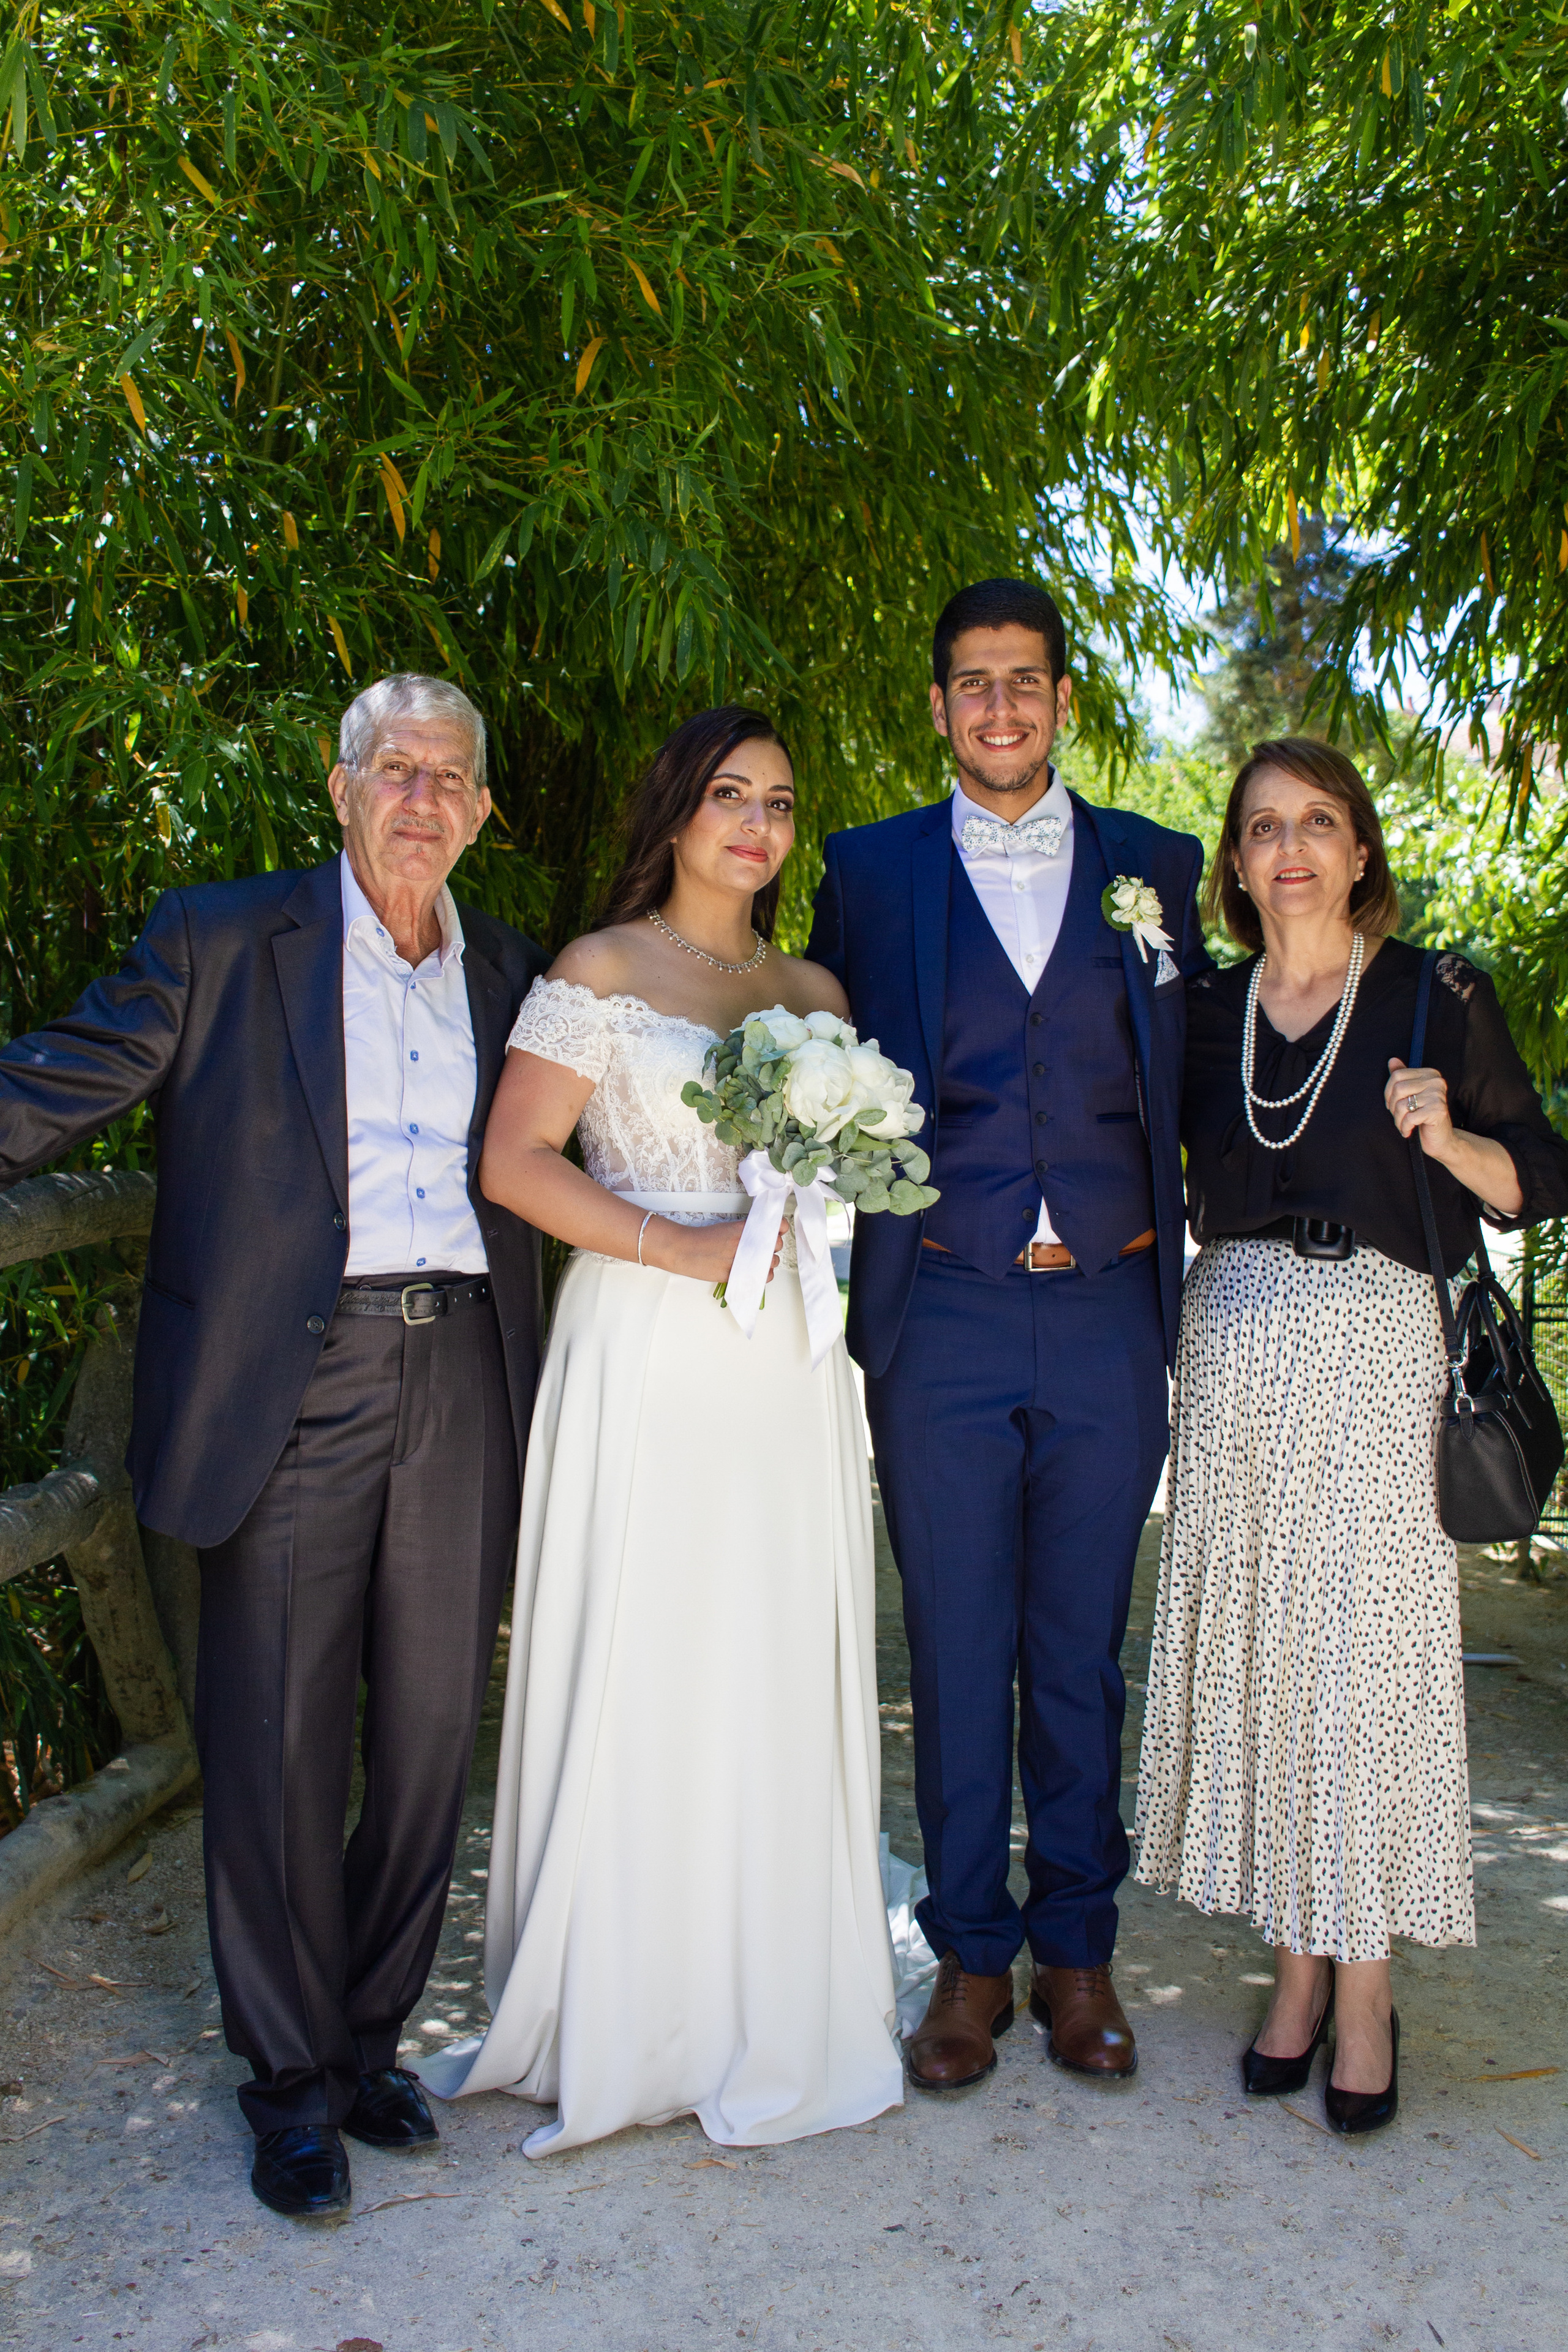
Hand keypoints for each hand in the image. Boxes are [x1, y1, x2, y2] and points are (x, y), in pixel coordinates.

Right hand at [648, 1216, 785, 1285]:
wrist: (683, 1250)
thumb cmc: (702, 1239)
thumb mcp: (727, 1228)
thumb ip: (745, 1232)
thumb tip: (761, 1237)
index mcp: (743, 1229)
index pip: (774, 1226)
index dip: (780, 1228)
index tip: (779, 1230)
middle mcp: (745, 1243)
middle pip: (775, 1245)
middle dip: (773, 1247)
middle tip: (765, 1248)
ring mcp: (742, 1259)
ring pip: (771, 1263)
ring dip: (769, 1262)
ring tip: (760, 1262)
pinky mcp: (737, 1275)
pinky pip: (761, 1277)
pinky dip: (762, 1276)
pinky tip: (756, 1272)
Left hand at [1385, 1057, 1454, 1158]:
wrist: (1441, 1139)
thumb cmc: (1423, 1117)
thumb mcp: (1412, 1095)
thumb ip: (1403, 1077)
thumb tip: (1392, 1060)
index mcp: (1429, 1074)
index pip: (1397, 1075)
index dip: (1388, 1093)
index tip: (1392, 1104)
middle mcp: (1436, 1081)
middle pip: (1398, 1089)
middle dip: (1392, 1107)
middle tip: (1398, 1117)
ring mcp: (1438, 1095)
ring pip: (1402, 1104)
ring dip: (1398, 1120)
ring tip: (1403, 1125)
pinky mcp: (1438, 1110)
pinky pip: (1410, 1117)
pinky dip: (1404, 1127)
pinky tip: (1408, 1132)